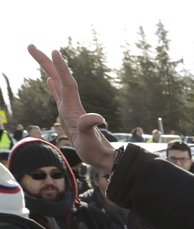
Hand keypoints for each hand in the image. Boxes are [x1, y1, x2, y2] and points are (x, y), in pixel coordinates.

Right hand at [27, 45, 115, 172]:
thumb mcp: (89, 140)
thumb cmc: (94, 150)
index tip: (55, 51)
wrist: (102, 157)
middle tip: (30, 45)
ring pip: (56, 83)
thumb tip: (99, 117)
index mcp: (73, 108)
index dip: (62, 68)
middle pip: (58, 78)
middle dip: (45, 61)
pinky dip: (53, 86)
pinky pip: (58, 96)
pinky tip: (50, 81)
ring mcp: (69, 109)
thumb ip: (90, 127)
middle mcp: (71, 105)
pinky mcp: (68, 116)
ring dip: (47, 69)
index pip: (67, 83)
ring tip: (38, 55)